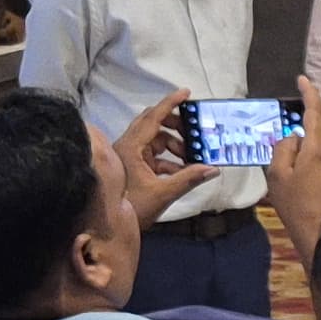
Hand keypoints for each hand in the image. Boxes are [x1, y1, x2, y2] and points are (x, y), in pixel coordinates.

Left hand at [112, 93, 215, 223]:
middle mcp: (127, 146)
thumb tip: (213, 168)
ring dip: (174, 145)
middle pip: (152, 124)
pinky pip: (153, 154)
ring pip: (154, 140)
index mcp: (131, 147)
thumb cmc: (132, 208)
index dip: (170, 103)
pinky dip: (169, 159)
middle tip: (194, 129)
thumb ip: (189, 178)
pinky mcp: (131, 166)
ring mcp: (128, 155)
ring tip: (192, 156)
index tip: (186, 93)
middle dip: (175, 125)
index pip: (153, 117)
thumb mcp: (163, 193)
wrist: (108, 227)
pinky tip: (183, 171)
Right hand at [262, 96, 320, 247]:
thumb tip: (293, 136)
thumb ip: (283, 149)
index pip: (316, 112)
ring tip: (303, 129)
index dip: (310, 93)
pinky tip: (309, 149)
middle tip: (303, 106)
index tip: (303, 80)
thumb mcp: (276, 176)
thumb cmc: (295, 205)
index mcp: (317, 149)